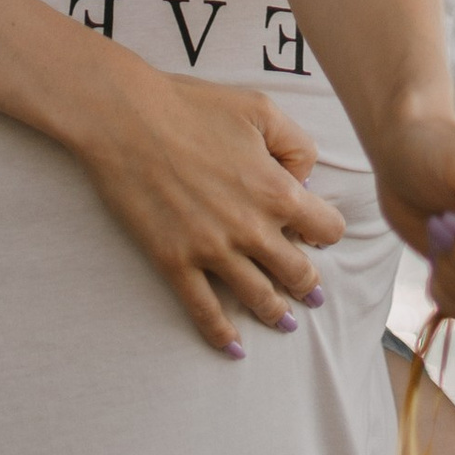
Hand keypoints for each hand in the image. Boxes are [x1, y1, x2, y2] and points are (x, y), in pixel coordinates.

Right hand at [74, 55, 345, 355]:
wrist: (128, 118)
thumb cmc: (193, 106)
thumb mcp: (261, 109)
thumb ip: (296, 144)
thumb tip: (303, 178)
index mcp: (277, 190)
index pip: (326, 228)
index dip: (327, 230)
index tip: (318, 232)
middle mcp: (252, 228)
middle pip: (298, 272)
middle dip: (308, 284)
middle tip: (312, 293)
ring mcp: (213, 250)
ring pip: (258, 298)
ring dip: (276, 313)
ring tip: (284, 322)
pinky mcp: (176, 262)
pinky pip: (204, 311)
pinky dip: (222, 335)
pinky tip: (233, 348)